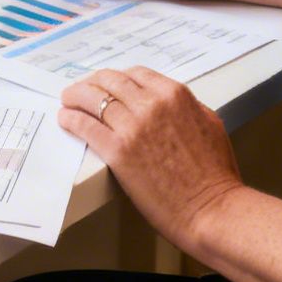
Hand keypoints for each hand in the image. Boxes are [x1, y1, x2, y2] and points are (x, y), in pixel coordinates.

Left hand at [59, 67, 242, 252]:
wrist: (211, 208)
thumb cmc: (216, 174)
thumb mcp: (210, 124)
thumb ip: (188, 108)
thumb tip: (170, 104)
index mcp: (175, 94)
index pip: (135, 74)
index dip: (116, 78)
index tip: (107, 84)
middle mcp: (152, 104)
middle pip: (110, 81)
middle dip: (91, 83)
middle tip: (81, 91)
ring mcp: (133, 127)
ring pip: (93, 99)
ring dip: (76, 97)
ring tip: (67, 101)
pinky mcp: (118, 151)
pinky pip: (86, 126)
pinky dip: (72, 119)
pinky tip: (65, 119)